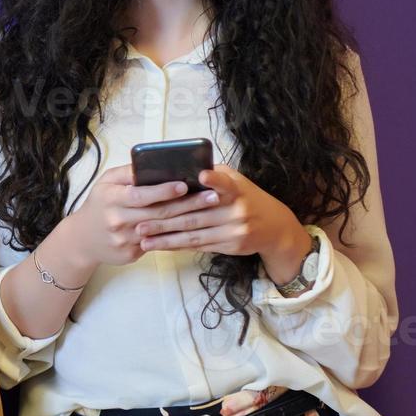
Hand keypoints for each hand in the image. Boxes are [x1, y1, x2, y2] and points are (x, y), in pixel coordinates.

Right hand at [62, 164, 222, 272]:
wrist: (82, 239)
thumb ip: (127, 173)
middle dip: (188, 204)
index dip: (164, 190)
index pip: (141, 194)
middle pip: (158, 213)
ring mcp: (124, 239)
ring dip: (188, 221)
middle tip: (212, 197)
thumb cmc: (99, 205)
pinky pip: (157, 244)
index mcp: (111, 198)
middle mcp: (117, 220)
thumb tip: (152, 163)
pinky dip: (176, 236)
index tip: (185, 184)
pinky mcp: (131, 254)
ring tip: (210, 212)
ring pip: (162, 230)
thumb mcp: (105, 183)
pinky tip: (194, 230)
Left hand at [134, 164, 311, 282]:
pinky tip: (160, 245)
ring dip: (165, 238)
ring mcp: (234, 230)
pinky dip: (177, 246)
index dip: (213, 179)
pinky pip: (199, 246)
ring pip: (193, 234)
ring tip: (143, 239)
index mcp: (236, 189)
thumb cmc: (247, 198)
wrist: (275, 228)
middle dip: (164, 220)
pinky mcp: (231, 245)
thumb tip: (182, 169)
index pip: (225, 183)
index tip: (201, 175)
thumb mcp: (237, 182)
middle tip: (139, 223)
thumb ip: (214, 176)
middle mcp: (236, 210)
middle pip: (194, 215)